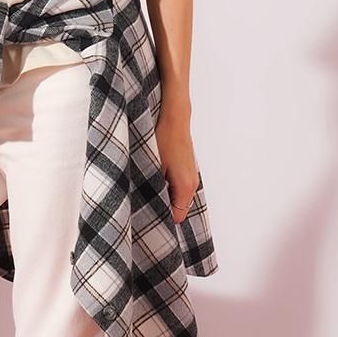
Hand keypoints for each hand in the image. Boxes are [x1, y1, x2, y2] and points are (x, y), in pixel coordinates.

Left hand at [153, 104, 200, 223]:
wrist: (174, 118)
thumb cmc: (163, 139)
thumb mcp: (153, 167)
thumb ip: (153, 190)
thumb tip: (145, 205)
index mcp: (186, 187)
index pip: (177, 216)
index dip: (162, 218)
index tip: (147, 216)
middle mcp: (193, 184)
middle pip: (179, 208)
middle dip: (163, 208)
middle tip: (144, 204)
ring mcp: (192, 176)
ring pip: (179, 197)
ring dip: (165, 197)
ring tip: (148, 190)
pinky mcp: (188, 169)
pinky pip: (179, 187)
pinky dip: (168, 187)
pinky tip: (155, 179)